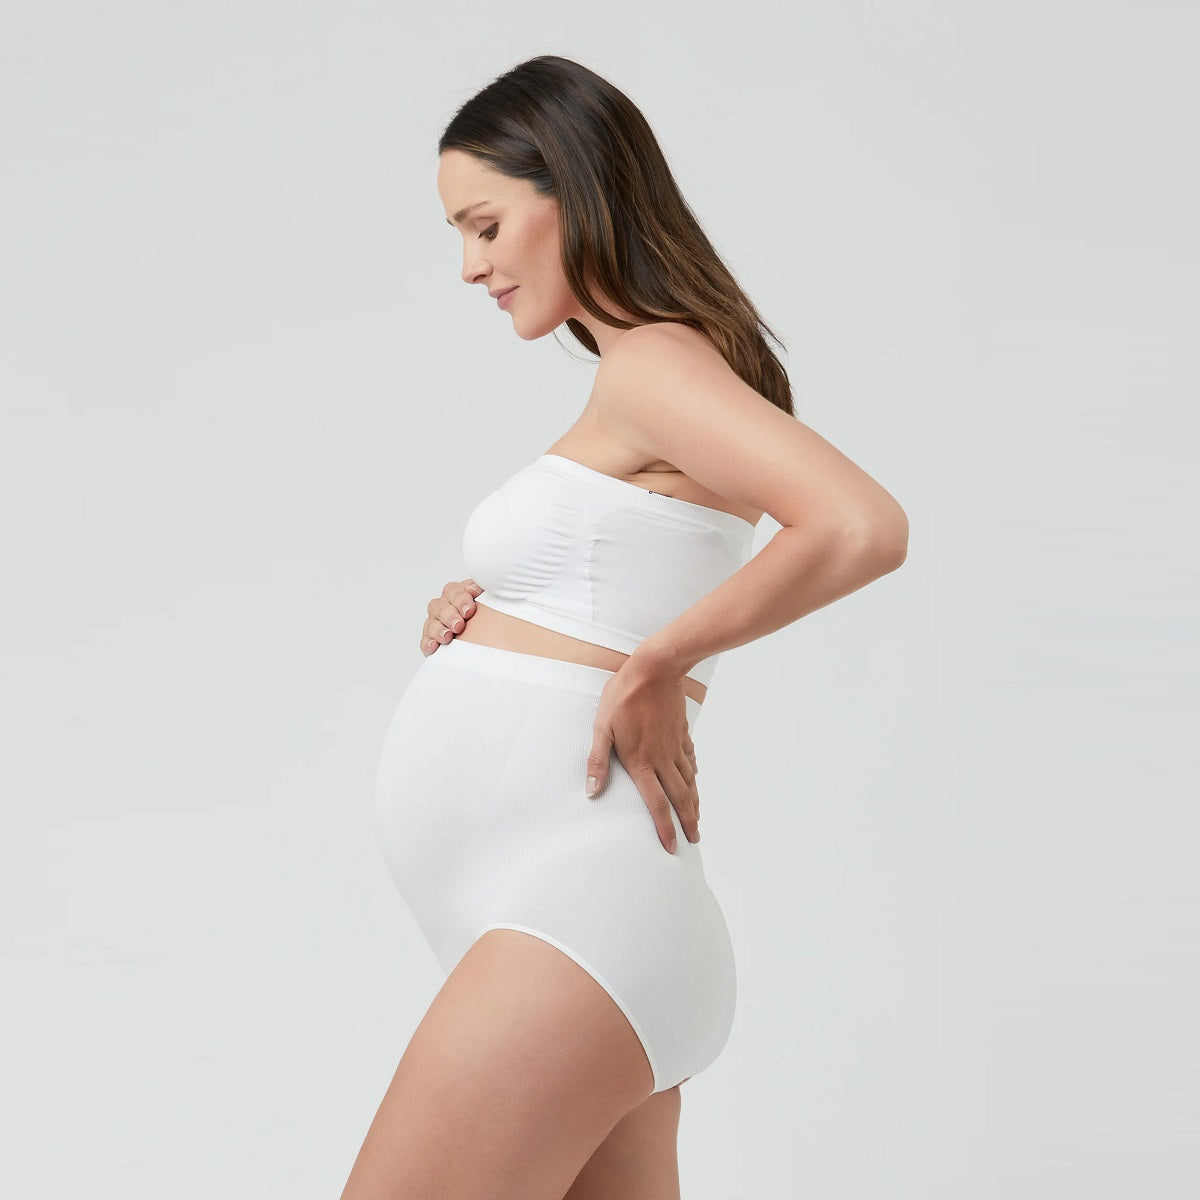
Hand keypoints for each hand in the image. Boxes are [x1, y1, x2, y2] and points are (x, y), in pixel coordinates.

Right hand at [421, 579, 483, 655]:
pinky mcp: (432, 640)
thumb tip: (483, 587)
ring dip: (439, 630)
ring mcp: (436, 622)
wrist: (485, 635)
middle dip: (450, 616)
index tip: (470, 610)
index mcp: (457, 594)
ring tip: (447, 636)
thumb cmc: (487, 615)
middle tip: (459, 625)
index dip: (461, 600)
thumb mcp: (490, 600)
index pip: (454, 592)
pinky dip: (428, 643)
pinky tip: (434, 646)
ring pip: (431, 623)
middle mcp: (444, 606)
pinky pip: (426, 641)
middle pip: (440, 607)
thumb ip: (487, 592)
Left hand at [585, 659, 700, 853]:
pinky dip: (694, 773)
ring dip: (694, 803)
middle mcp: (662, 758)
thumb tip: (590, 792)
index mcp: (641, 761)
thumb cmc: (624, 696)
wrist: (656, 669)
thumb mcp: (602, 726)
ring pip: (689, 781)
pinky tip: (695, 779)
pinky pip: (690, 759)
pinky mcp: (681, 732)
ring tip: (698, 820)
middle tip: (694, 840)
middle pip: (679, 797)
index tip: (672, 847)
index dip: (664, 827)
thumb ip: (597, 761)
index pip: (655, 803)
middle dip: (687, 822)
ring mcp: (675, 745)